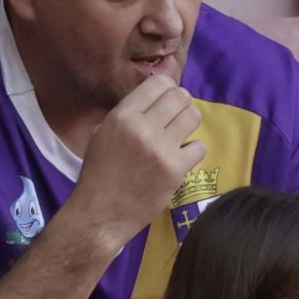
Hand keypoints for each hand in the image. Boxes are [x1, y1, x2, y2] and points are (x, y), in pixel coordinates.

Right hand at [70, 74, 204, 248]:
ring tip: (178, 135)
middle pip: (180, 96)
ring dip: (188, 123)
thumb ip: (127, 113)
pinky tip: (178, 158)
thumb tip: (154, 95)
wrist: (100, 214)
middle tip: (173, 117)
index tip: (164, 100)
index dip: (165, 89)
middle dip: (180, 104)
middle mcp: (142, 128)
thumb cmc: (98, 174)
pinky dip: (191, 151)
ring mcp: (161, 148)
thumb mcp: (102, 134)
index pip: (158, 84)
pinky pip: (199, 147)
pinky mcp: (175, 169)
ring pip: (193, 116)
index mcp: (121, 116)